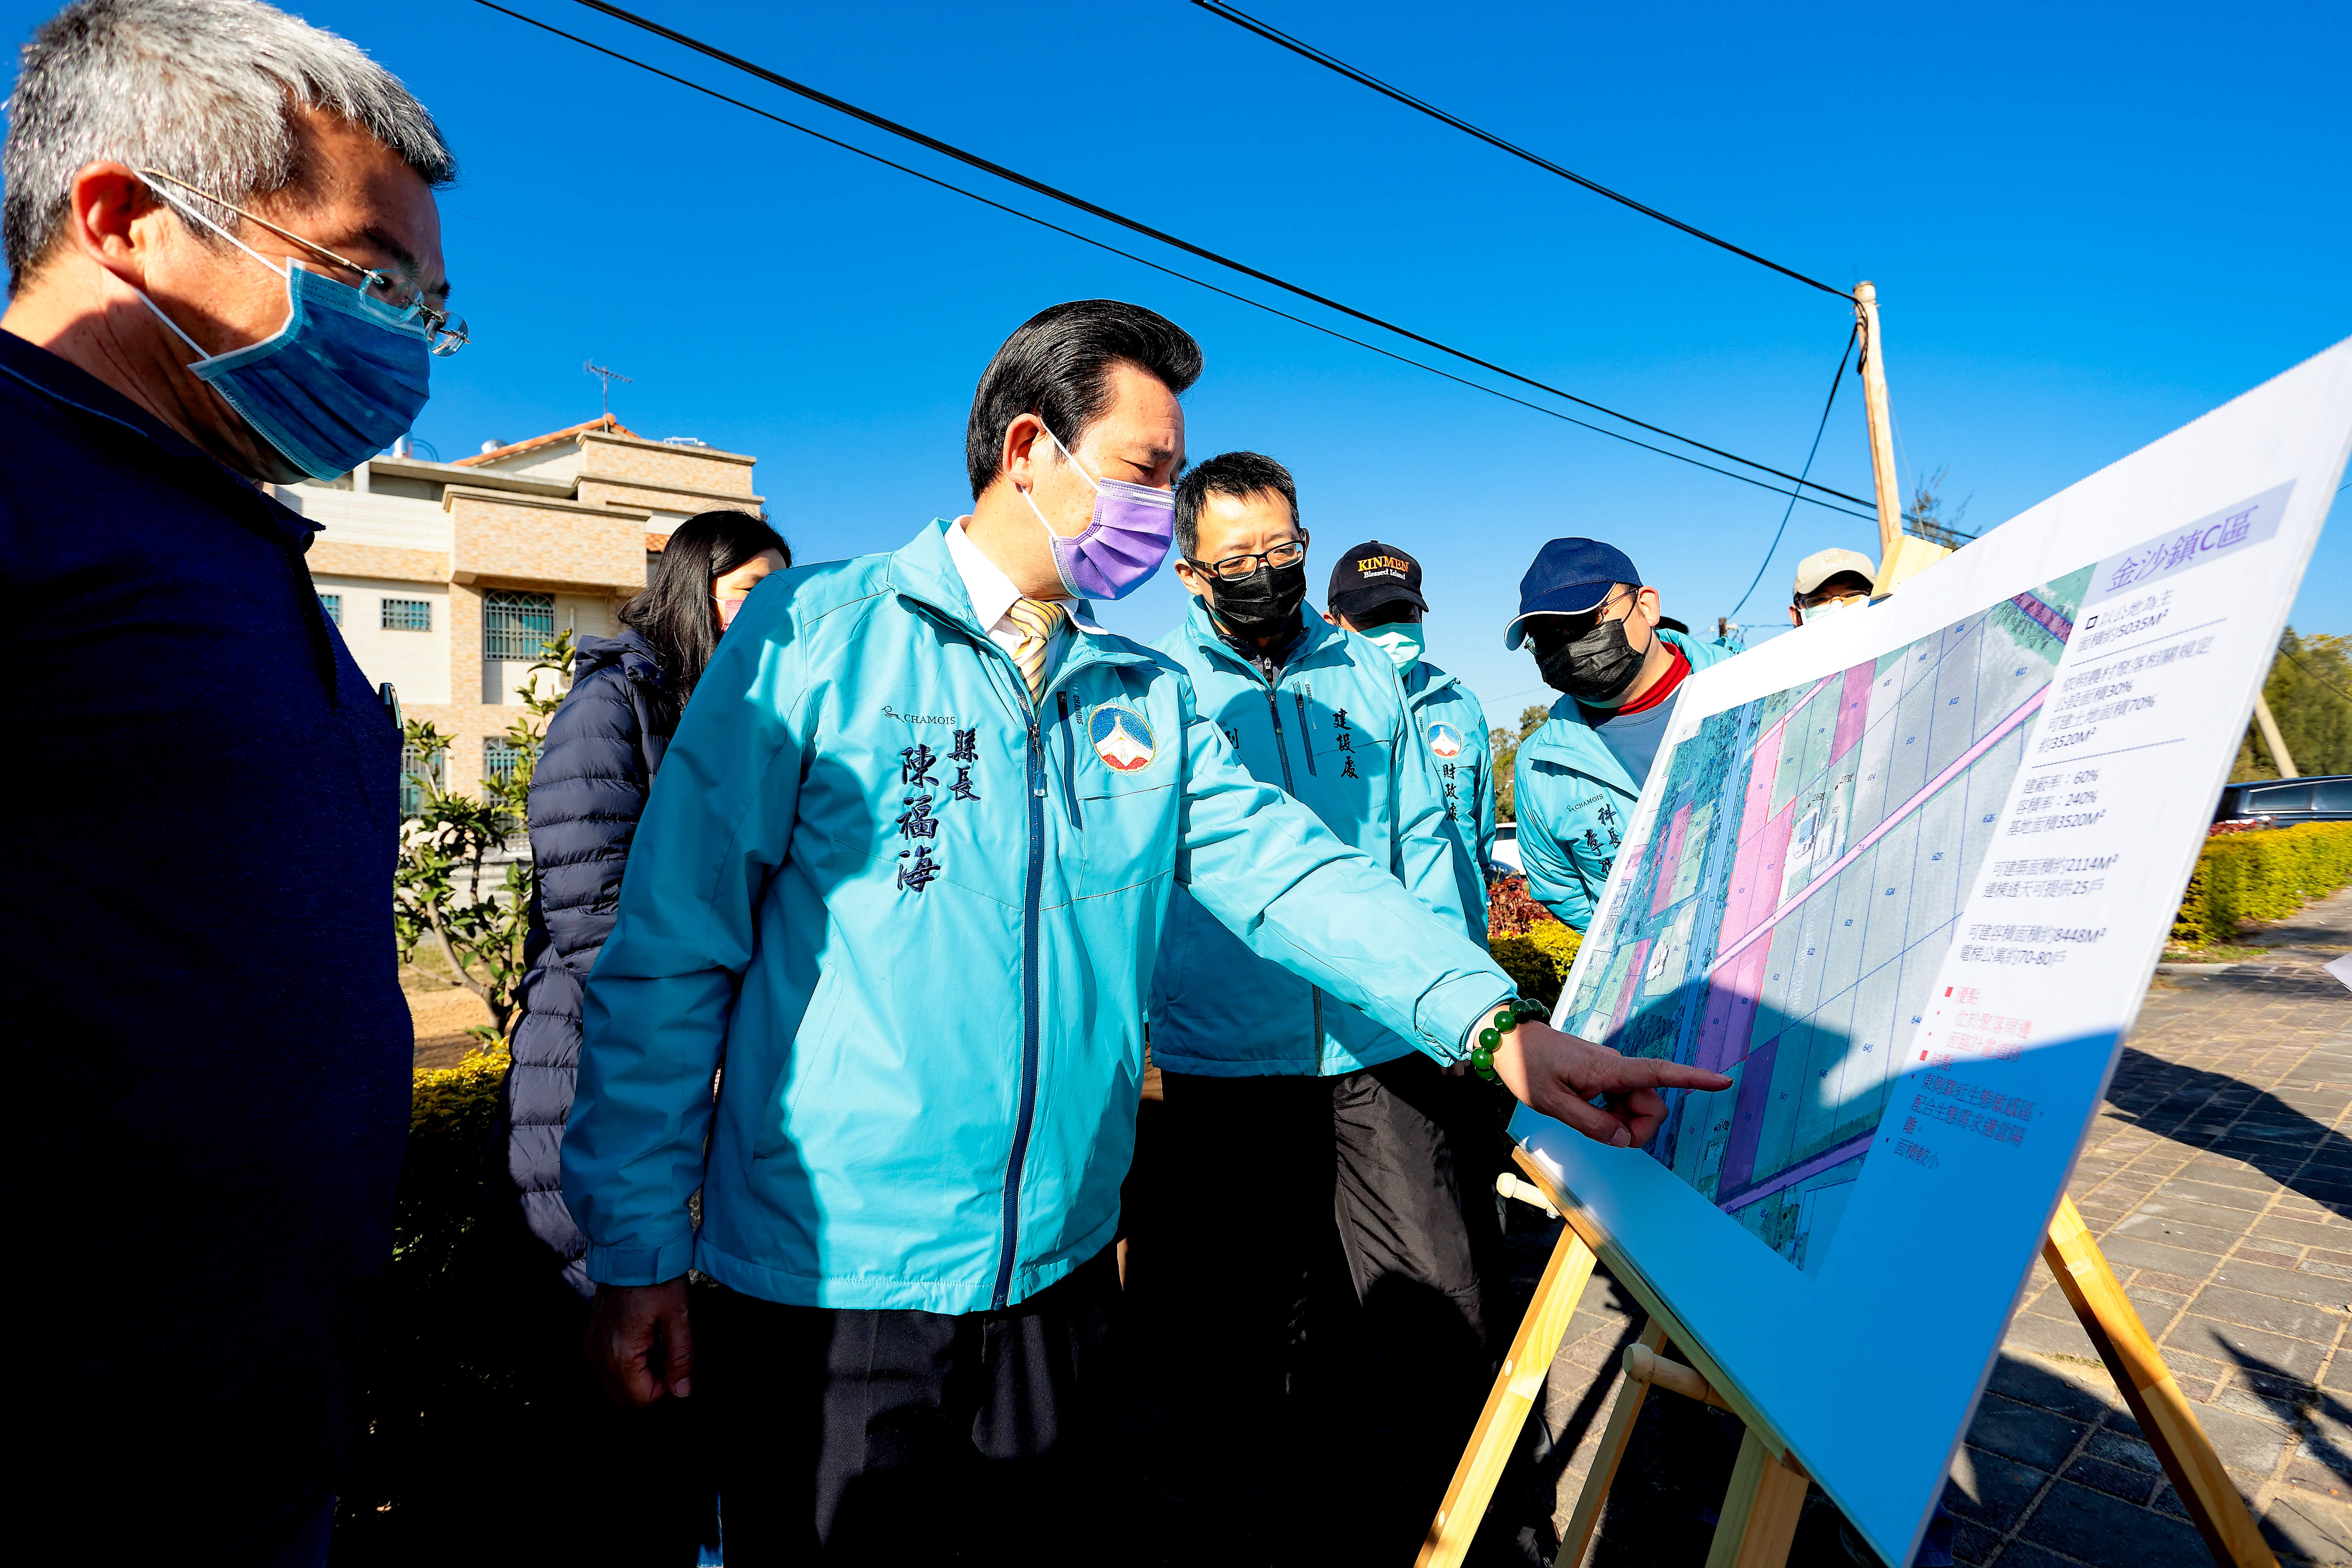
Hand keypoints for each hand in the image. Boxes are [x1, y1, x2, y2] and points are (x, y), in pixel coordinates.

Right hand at [584, 1278, 693, 1408]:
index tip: (675, 1365)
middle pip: (625, 1397)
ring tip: (654, 1346)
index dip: (665, 1388)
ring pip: (613, 1384)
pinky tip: (640, 1341)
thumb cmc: (657, 1279)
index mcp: (620, 1353)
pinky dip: (623, 1364)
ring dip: (636, 1376)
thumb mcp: (679, 1317)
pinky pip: (605, 1367)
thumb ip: (681, 1357)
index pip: (641, 1399)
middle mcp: (599, 1355)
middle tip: (666, 1356)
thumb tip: (682, 1390)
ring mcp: (591, 1346)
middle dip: (649, 1385)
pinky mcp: (591, 1337)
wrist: (632, 1250)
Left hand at [1492, 1020, 1732, 1148]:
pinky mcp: (1605, 1077)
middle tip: (1599, 1130)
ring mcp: (1612, 1072)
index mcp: (1608, 1069)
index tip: (1724, 1081)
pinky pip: (1622, 1103)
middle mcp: (1617, 1068)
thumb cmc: (1527, 1067)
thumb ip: (1590, 1124)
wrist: (1509, 1040)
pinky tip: (1587, 1110)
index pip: (1659, 1073)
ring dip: (1621, 1123)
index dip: (1693, 1078)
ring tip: (1584, 1114)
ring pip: (1637, 1108)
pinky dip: (1612, 1115)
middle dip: (1637, 1128)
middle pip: (1651, 1107)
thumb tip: (1624, 1139)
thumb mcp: (1552, 1103)